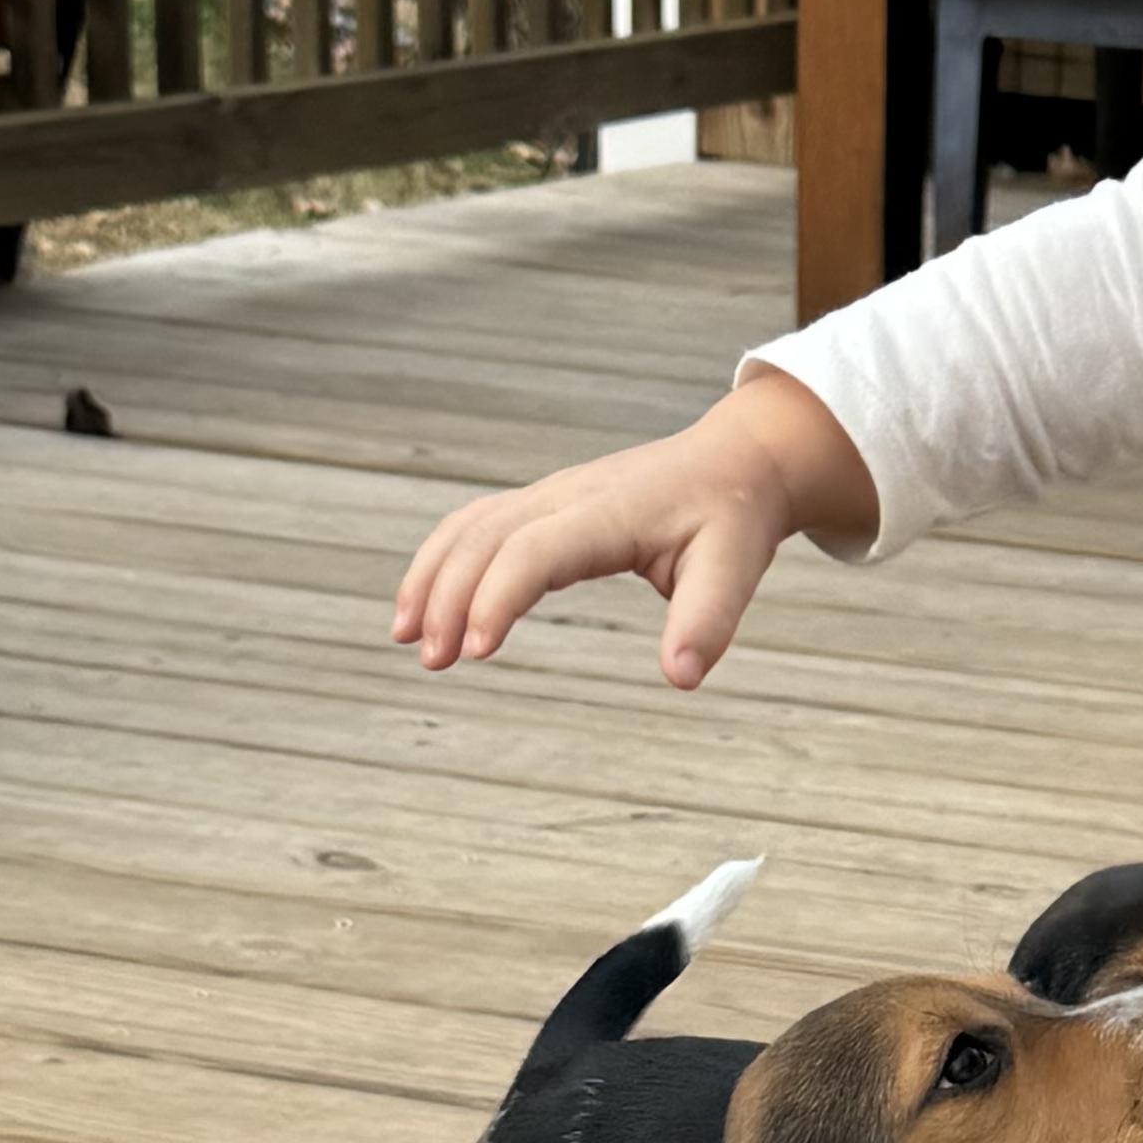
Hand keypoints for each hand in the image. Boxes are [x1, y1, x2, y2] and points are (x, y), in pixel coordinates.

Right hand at [393, 370, 874, 692]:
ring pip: (468, 527)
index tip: (477, 652)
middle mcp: (566, 496)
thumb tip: (680, 679)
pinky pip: (475, 524)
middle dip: (449, 598)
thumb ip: (707, 622)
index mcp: (609, 512)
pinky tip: (424, 604)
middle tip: (434, 663)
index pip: (534, 552)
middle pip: (485, 539)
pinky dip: (441, 560)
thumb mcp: (735, 568)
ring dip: (431, 578)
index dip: (499, 598)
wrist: (734, 462)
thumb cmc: (732, 517)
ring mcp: (548, 495)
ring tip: (407, 638)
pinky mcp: (542, 503)